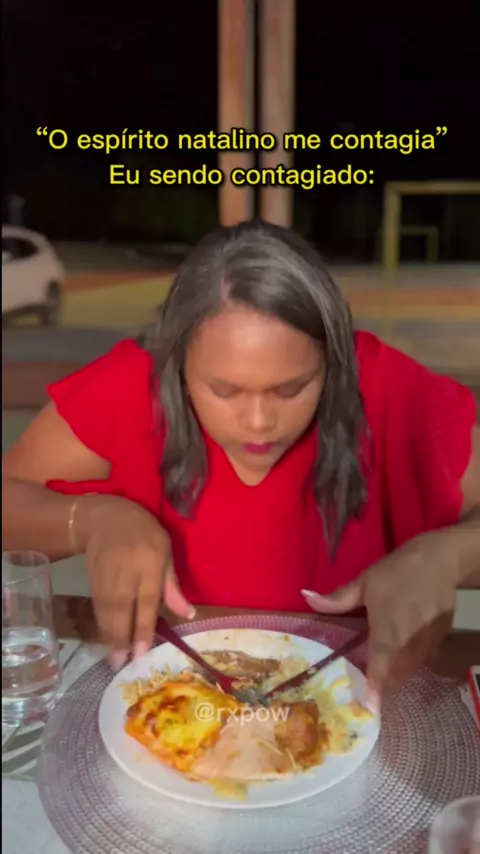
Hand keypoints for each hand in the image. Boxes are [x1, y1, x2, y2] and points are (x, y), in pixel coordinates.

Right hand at [81, 496, 194, 667]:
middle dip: (121, 637)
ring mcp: (106, 576)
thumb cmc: (144, 534)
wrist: (105, 518)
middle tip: (121, 663)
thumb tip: (188, 613)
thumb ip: (172, 585)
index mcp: (149, 563)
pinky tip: (106, 639)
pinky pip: (97, 606)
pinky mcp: (93, 579)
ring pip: (106, 610)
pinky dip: (101, 624)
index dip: (143, 626)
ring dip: (109, 635)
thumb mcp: (165, 551)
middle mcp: (126, 572)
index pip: (146, 600)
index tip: (141, 651)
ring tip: (113, 659)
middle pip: (122, 608)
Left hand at [302, 533, 458, 704]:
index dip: (374, 689)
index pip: (380, 667)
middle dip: (382, 686)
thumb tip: (307, 598)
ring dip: (396, 676)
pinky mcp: (439, 640)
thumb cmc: (397, 572)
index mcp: (387, 630)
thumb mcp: (365, 583)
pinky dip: (409, 664)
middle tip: (366, 689)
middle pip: (396, 676)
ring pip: (410, 671)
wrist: (440, 561)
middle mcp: (408, 642)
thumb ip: (337, 599)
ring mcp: (426, 643)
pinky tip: (400, 656)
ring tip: (380, 676)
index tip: (367, 707)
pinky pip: (422, 661)